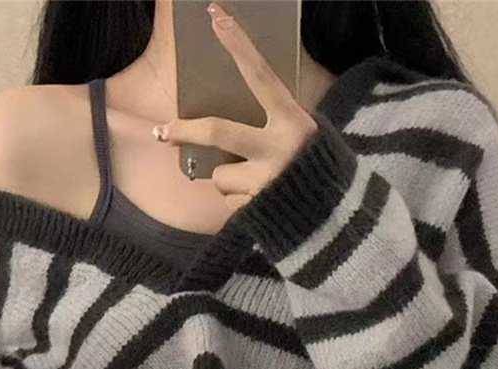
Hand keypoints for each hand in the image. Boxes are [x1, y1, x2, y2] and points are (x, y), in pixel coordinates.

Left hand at [153, 1, 318, 210]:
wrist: (335, 219)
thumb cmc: (314, 169)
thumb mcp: (303, 136)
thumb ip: (273, 122)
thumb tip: (230, 115)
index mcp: (294, 123)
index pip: (260, 77)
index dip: (238, 47)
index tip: (216, 17)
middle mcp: (278, 150)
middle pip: (217, 132)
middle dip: (183, 132)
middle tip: (162, 132)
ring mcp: (265, 183)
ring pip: (220, 175)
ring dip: (228, 179)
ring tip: (254, 183)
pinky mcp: (255, 209)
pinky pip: (229, 200)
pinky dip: (239, 200)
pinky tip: (259, 201)